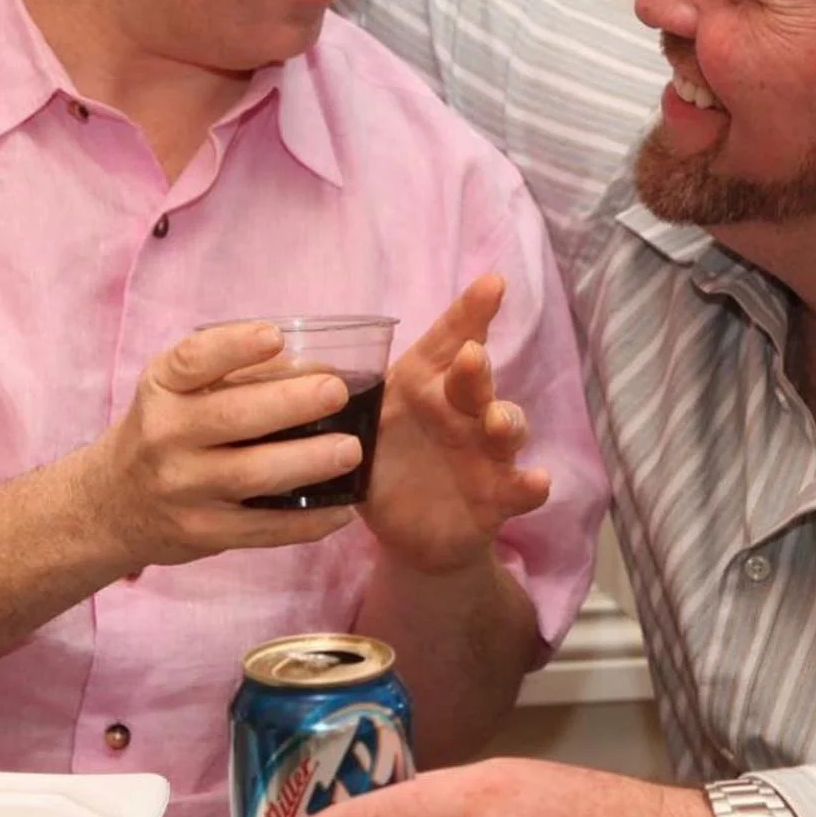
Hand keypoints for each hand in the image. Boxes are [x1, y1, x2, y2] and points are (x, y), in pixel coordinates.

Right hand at [85, 320, 366, 566]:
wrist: (115, 504)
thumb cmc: (166, 431)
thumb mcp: (178, 392)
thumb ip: (234, 376)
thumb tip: (320, 368)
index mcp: (162, 389)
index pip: (192, 361)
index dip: (234, 346)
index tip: (275, 336)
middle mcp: (165, 436)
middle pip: (231, 418)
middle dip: (290, 403)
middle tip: (337, 391)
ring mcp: (182, 489)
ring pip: (249, 475)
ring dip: (307, 462)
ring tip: (352, 449)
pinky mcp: (203, 532)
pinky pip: (262, 529)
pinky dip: (307, 520)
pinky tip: (343, 508)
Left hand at [362, 276, 549, 574]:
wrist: (408, 534)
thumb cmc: (384, 466)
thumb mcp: (357, 433)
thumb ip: (337, 404)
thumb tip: (279, 372)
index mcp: (423, 387)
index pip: (447, 342)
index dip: (470, 312)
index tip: (492, 283)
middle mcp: (461, 411)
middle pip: (475, 381)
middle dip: (476, 368)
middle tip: (469, 357)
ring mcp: (484, 453)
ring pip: (506, 427)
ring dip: (506, 420)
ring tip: (496, 421)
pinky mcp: (498, 495)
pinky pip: (520, 487)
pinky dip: (530, 485)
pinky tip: (536, 481)